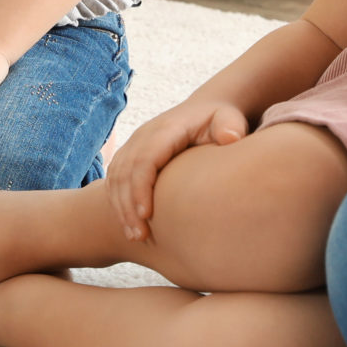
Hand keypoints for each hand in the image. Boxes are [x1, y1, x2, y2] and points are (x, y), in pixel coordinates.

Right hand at [107, 99, 246, 240]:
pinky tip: (129, 224)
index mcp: (166, 129)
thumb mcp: (229, 119)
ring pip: (116, 177)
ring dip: (121, 208)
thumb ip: (231, 126)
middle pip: (125, 171)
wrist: (204, 110)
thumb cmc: (219, 120)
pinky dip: (118, 202)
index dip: (141, 186)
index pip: (145, 158)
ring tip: (135, 236)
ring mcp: (134, 144)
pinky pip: (115, 179)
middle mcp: (144, 135)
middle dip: (128, 205)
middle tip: (140, 236)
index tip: (147, 215)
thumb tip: (230, 138)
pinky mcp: (131, 154)